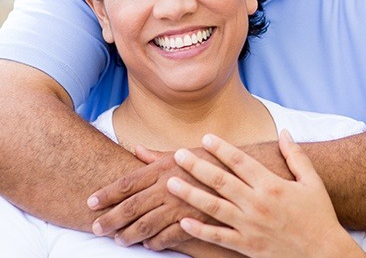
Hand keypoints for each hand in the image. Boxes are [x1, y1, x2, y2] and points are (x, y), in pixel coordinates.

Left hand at [88, 145, 215, 249]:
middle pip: (131, 206)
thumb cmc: (211, 160)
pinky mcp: (194, 221)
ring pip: (146, 225)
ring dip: (128, 234)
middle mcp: (168, 186)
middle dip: (110, 218)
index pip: (128, 182)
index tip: (91, 202)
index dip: (107, 193)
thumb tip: (136, 150)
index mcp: (163, 168)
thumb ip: (156, 156)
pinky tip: (147, 245)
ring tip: (117, 240)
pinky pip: (168, 236)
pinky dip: (155, 243)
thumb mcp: (183, 154)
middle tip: (95, 227)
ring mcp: (180, 205)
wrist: (244, 172)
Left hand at [167, 130, 360, 257]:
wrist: (326, 255)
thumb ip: (295, 155)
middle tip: (178, 155)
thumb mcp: (311, 181)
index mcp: (271, 185)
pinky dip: (200, 231)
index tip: (206, 137)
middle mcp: (257, 204)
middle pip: (221, 181)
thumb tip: (284, 131)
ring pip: (214, 208)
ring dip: (190, 194)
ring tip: (171, 184)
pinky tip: (183, 222)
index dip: (222, 148)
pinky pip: (219, 238)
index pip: (240, 161)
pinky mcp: (247, 247)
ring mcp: (250, 227)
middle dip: (197, 166)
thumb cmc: (319, 215)